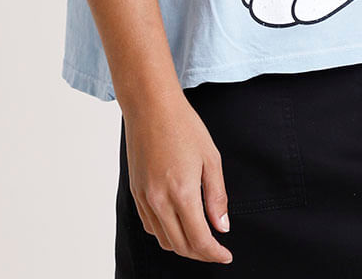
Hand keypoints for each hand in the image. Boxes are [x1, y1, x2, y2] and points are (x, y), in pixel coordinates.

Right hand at [122, 96, 233, 264]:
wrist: (150, 106)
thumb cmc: (183, 126)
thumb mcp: (211, 158)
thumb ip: (217, 196)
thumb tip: (222, 227)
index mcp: (182, 192)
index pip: (199, 240)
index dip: (214, 253)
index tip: (226, 255)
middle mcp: (159, 200)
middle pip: (180, 246)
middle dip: (201, 253)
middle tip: (216, 250)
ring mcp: (145, 198)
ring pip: (163, 239)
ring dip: (182, 246)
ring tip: (199, 239)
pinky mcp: (136, 192)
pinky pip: (150, 225)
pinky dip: (165, 234)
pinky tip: (177, 225)